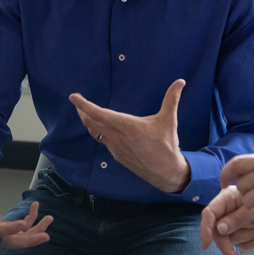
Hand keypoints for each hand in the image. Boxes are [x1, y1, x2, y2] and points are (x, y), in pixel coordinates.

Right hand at [0, 145, 51, 247]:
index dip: (9, 228)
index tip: (23, 223)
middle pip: (10, 241)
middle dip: (29, 240)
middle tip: (46, 235)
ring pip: (17, 239)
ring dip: (34, 233)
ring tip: (49, 219)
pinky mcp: (2, 230)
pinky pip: (18, 232)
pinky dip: (30, 223)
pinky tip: (35, 209)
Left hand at [69, 79, 190, 192]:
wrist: (166, 172)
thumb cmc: (167, 146)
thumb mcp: (169, 120)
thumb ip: (172, 99)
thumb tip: (180, 82)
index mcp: (126, 126)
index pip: (98, 114)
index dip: (84, 105)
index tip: (73, 97)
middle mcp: (117, 137)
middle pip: (91, 123)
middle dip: (82, 112)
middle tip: (77, 103)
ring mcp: (115, 148)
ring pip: (95, 133)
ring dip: (88, 122)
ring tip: (85, 113)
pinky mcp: (117, 156)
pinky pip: (103, 141)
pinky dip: (98, 132)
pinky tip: (100, 128)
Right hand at [199, 185, 253, 254]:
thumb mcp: (252, 206)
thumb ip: (236, 218)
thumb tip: (220, 230)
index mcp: (225, 199)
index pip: (209, 214)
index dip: (205, 230)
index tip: (206, 245)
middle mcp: (225, 211)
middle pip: (218, 231)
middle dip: (228, 244)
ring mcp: (231, 221)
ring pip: (231, 238)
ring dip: (247, 237)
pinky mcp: (238, 229)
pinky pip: (239, 242)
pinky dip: (249, 243)